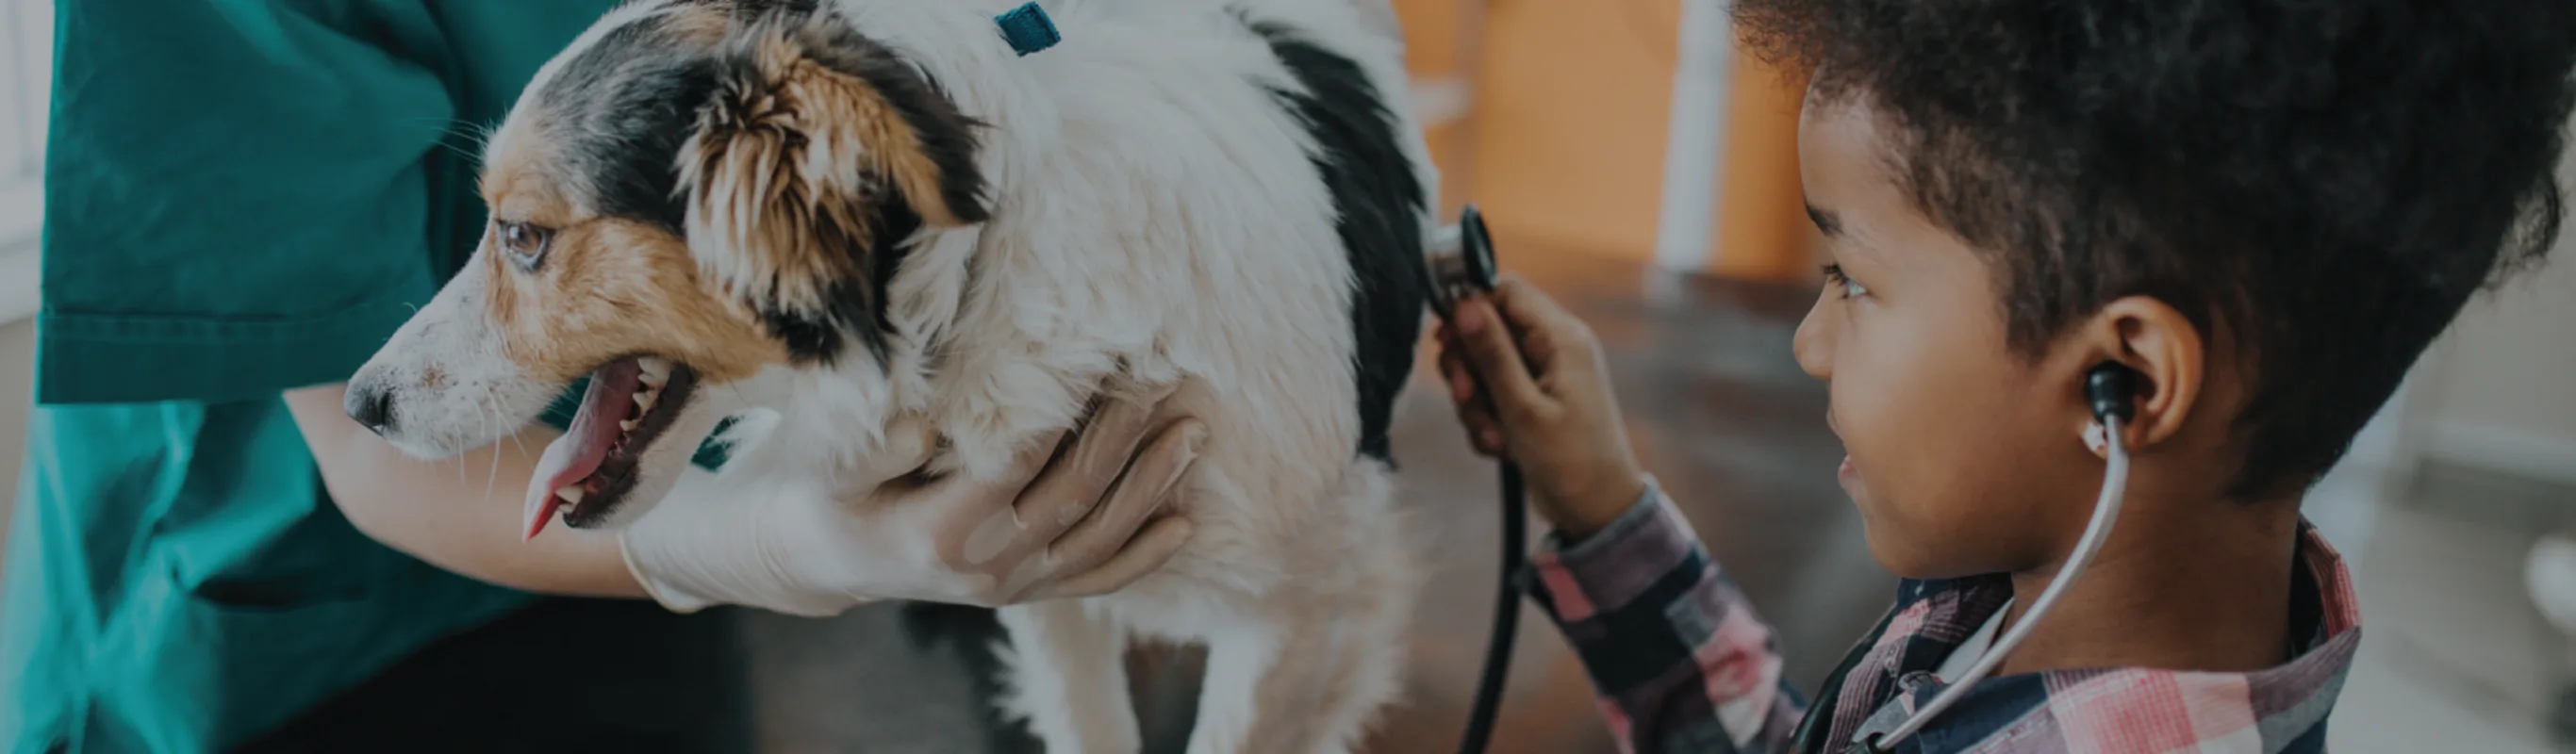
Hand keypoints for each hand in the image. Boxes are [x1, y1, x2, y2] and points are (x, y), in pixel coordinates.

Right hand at [619, 388, 1203, 615]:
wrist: (813, 558)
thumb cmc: (819, 493)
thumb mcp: (828, 466)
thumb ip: (875, 449)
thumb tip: (924, 428)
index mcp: (939, 530)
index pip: (1022, 463)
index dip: (1068, 411)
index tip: (1104, 358)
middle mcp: (984, 567)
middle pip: (1075, 498)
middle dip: (1124, 436)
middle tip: (1162, 378)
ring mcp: (1009, 588)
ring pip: (1099, 543)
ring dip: (1151, 488)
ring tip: (1191, 434)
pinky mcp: (1023, 595)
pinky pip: (1095, 582)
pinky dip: (1143, 556)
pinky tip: (1183, 524)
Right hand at [1437, 277, 1647, 539]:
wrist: (1597, 511)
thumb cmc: (1570, 461)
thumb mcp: (1523, 408)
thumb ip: (1492, 353)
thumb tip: (1466, 304)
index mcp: (1561, 338)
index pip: (1506, 291)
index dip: (1471, 309)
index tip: (1448, 341)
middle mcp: (1553, 349)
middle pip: (1488, 330)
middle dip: (1468, 368)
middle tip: (1467, 397)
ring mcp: (1543, 377)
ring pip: (1484, 368)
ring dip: (1476, 403)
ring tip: (1493, 435)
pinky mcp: (1533, 402)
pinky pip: (1493, 396)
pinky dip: (1488, 421)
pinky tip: (1502, 447)